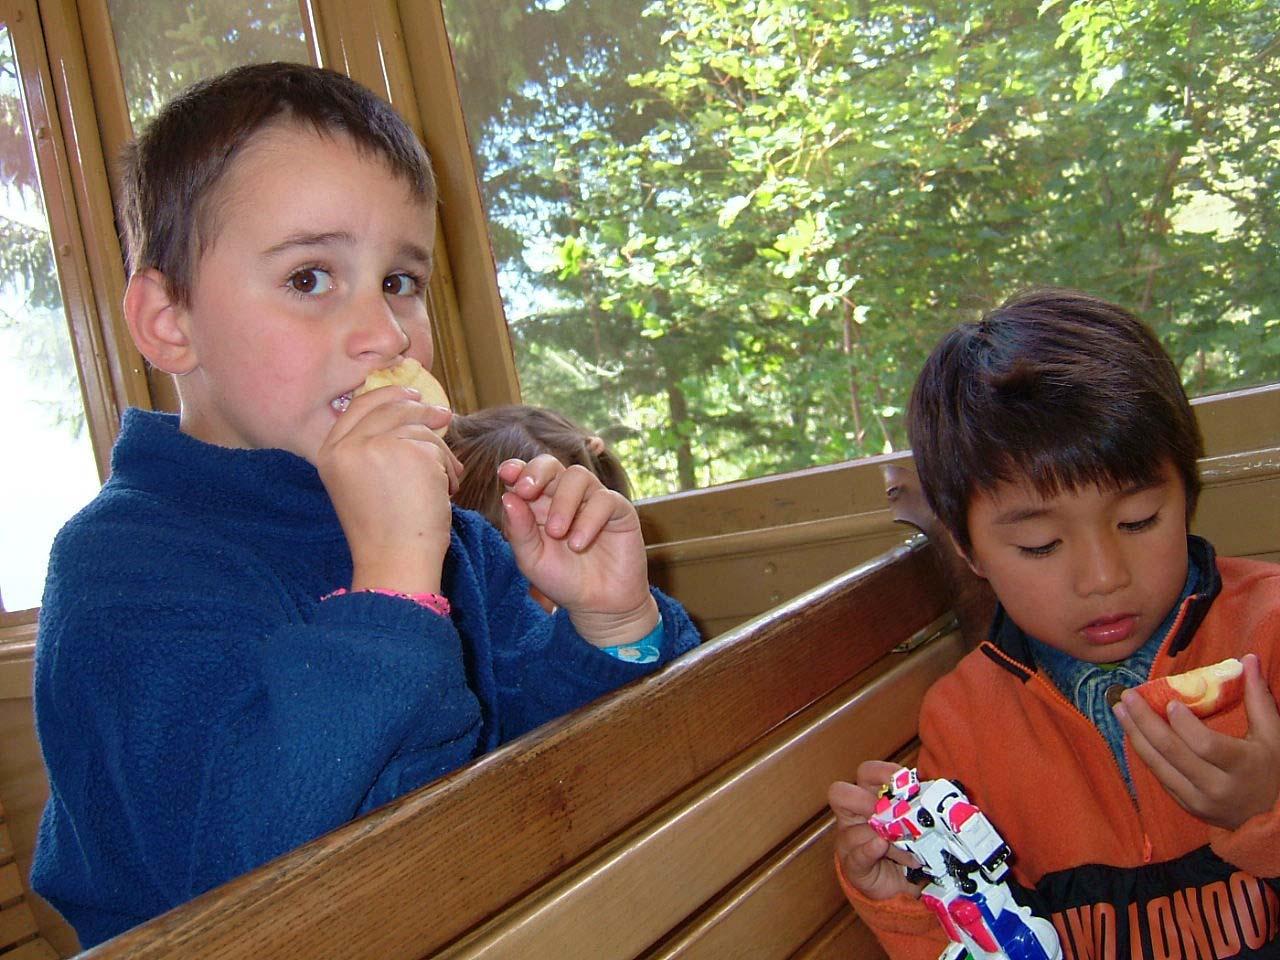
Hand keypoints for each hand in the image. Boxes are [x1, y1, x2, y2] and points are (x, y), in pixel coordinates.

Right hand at [316, 387, 461, 593]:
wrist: (395, 561)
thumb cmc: (386, 532)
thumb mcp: (363, 483)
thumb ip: (373, 448)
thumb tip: (410, 409)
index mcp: (330, 453)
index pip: (359, 407)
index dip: (387, 395)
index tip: (411, 395)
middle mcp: (346, 446)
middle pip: (390, 408)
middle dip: (421, 409)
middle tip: (443, 414)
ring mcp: (374, 445)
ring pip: (418, 427)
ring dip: (440, 452)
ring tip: (447, 480)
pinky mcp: (405, 451)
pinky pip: (435, 445)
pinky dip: (448, 466)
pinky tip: (446, 490)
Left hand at [497, 455, 656, 645]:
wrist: (599, 606)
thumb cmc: (563, 580)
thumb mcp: (532, 560)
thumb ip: (519, 531)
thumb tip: (508, 497)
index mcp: (539, 505)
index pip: (526, 475)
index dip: (517, 469)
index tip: (506, 475)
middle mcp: (565, 497)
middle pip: (551, 465)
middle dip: (537, 472)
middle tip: (526, 491)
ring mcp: (593, 501)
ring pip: (578, 475)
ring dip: (563, 501)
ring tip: (557, 532)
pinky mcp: (619, 510)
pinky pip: (604, 499)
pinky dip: (589, 519)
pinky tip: (579, 544)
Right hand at [828, 761, 926, 900]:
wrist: (900, 885)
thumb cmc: (906, 846)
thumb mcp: (913, 823)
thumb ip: (919, 807)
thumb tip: (940, 795)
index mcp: (868, 796)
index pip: (865, 773)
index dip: (883, 772)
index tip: (907, 783)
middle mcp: (852, 815)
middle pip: (841, 793)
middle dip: (864, 801)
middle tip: (889, 813)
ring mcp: (848, 840)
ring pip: (856, 830)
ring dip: (887, 838)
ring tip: (911, 852)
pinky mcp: (852, 866)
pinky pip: (856, 855)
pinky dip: (870, 849)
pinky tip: (883, 848)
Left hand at [1115, 654, 1279, 828]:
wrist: (1271, 817)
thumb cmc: (1273, 769)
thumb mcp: (1273, 735)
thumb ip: (1259, 698)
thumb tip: (1248, 658)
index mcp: (1242, 766)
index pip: (1206, 745)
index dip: (1184, 725)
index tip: (1169, 702)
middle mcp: (1217, 787)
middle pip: (1173, 753)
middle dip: (1145, 722)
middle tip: (1127, 697)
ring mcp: (1199, 800)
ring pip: (1159, 766)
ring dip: (1136, 736)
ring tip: (1120, 710)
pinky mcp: (1187, 806)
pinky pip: (1159, 777)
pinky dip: (1144, 753)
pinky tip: (1133, 732)